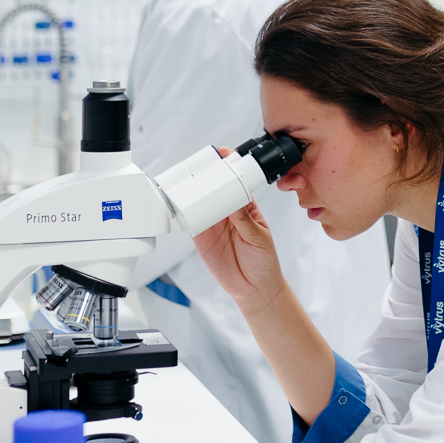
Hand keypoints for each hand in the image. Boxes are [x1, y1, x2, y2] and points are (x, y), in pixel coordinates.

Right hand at [192, 149, 287, 314]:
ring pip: (200, 202)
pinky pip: (190, 221)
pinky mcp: (201, 237)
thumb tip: (234, 201)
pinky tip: (180, 204)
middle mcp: (228, 212)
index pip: (236, 181)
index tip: (224, 154)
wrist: (254, 288)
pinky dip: (184, 213)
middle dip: (208, 175)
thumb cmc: (263, 261)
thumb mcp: (258, 237)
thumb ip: (244, 220)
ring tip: (188, 181)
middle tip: (201, 165)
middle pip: (214, 188)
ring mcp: (213, 224)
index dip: (230, 167)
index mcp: (246, 206)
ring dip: (194, 191)